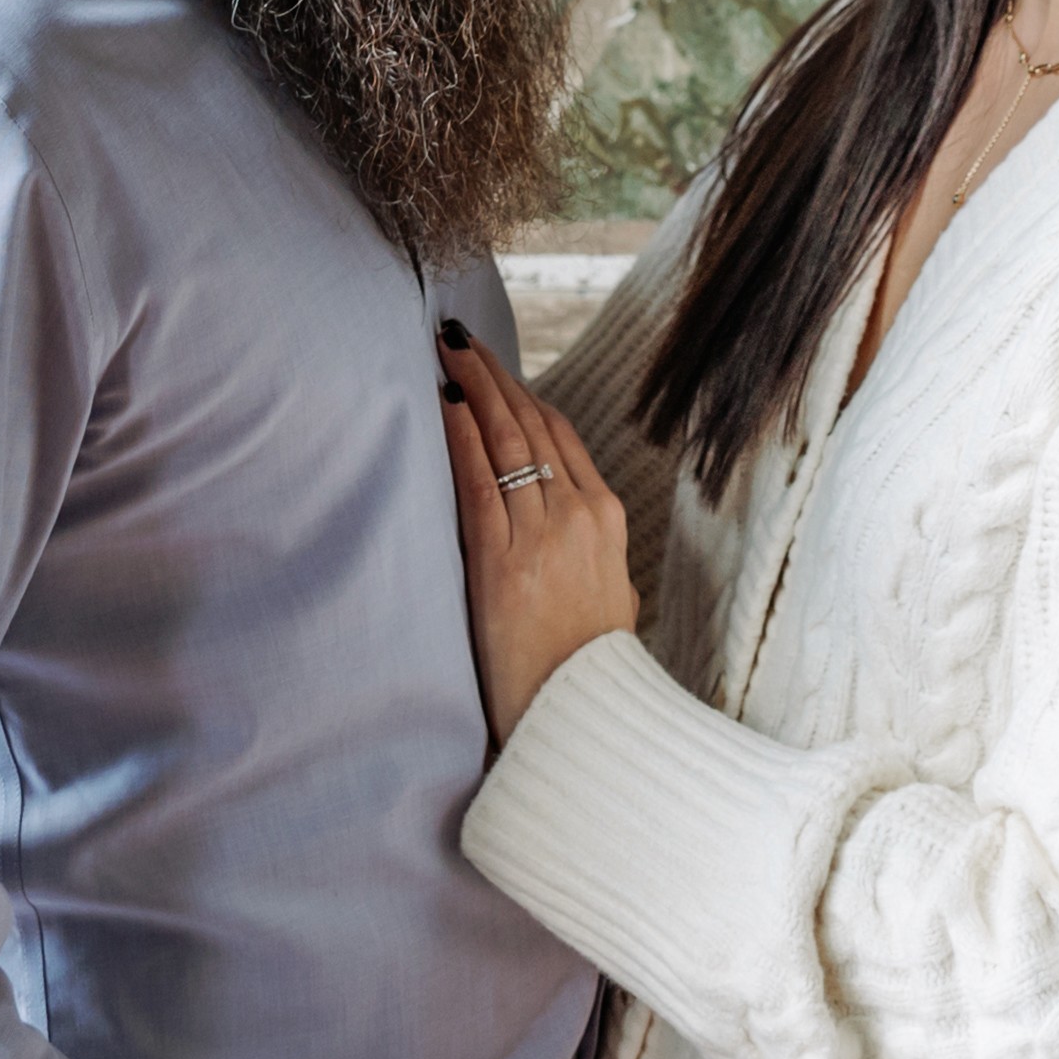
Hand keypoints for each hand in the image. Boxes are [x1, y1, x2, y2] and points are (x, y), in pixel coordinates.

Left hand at [442, 327, 634, 746]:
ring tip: (445, 352)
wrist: (580, 720)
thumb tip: (585, 547)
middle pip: (531, 425)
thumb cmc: (591, 672)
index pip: (560, 437)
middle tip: (458, 338)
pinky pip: (479, 480)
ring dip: (474, 388)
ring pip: (506, 440)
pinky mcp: (502, 560)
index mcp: (607, 520)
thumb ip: (598, 562)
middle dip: (493, 376)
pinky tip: (445, 403)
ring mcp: (542, 534)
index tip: (495, 371)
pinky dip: (462, 435)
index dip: (524, 396)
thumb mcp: (614, 602)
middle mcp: (579, 515)